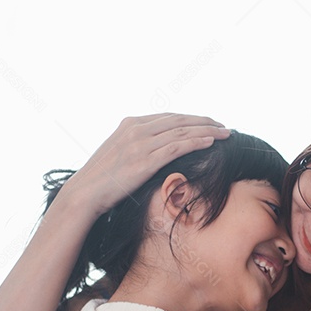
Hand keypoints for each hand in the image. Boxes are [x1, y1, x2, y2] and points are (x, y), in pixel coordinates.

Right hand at [55, 113, 230, 220]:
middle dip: (204, 121)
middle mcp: (136, 129)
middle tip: (223, 125)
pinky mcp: (145, 161)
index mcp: (129, 124)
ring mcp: (140, 144)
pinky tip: (211, 142)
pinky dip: (196, 142)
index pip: (167, 117)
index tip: (208, 122)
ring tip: (226, 133)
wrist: (84, 194)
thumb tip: (151, 154)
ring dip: (207, 130)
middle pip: (178, 120)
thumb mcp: (117, 156)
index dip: (190, 118)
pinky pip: (177, 147)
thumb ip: (135, 148)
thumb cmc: (101, 181)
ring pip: (181, 131)